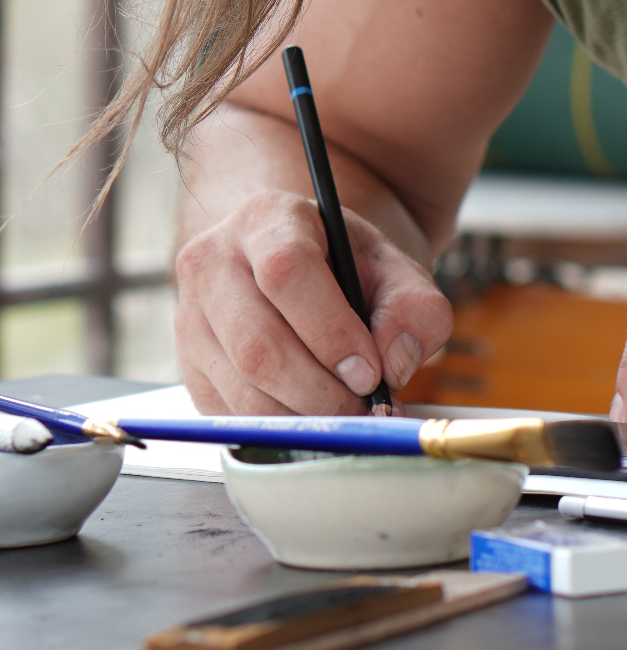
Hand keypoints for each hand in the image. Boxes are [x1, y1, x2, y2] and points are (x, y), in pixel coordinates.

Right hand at [175, 191, 452, 413]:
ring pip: (240, 388)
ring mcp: (190, 316)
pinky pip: (229, 416)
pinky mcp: (189, 365)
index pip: (286, 272)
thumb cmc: (345, 268)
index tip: (369, 370)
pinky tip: (312, 416)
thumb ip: (414, 308)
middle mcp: (213, 262)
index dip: (331, 331)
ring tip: (344, 413)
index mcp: (267, 220)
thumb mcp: (393, 270)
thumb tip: (393, 360)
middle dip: (320, 390)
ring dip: (302, 418)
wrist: (295, 269)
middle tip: (363, 406)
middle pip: (256, 343)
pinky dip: (279, 429)